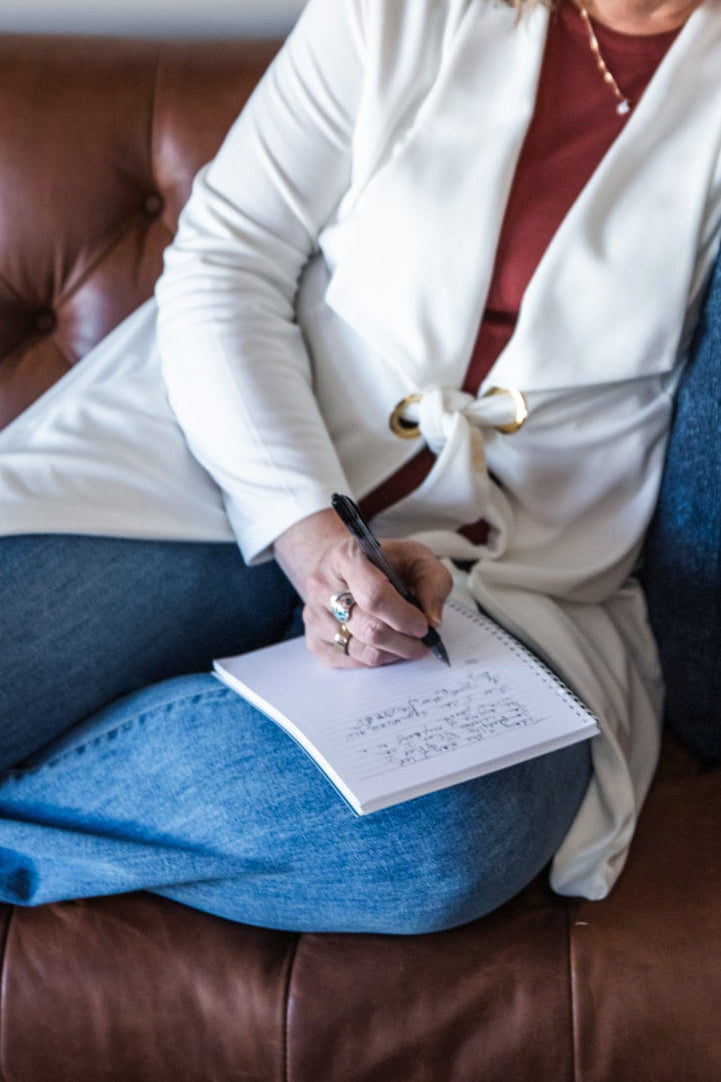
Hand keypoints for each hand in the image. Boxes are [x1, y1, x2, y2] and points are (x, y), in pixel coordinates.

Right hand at [273, 509, 451, 667]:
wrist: (343, 568)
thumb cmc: (383, 563)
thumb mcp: (417, 558)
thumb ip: (433, 583)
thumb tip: (432, 620)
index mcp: (347, 557)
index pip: (374, 596)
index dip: (404, 617)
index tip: (424, 626)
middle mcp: (322, 586)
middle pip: (369, 628)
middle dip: (404, 641)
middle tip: (423, 641)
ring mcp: (314, 615)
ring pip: (362, 650)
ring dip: (394, 653)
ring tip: (407, 643)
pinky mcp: (314, 640)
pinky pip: (352, 663)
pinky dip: (377, 659)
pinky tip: (386, 646)